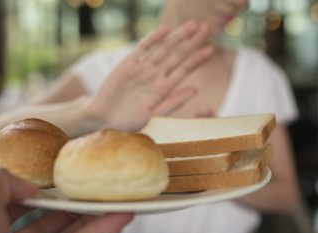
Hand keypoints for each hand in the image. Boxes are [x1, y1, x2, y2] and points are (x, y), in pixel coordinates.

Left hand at [0, 169, 132, 232]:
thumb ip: (4, 179)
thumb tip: (31, 186)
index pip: (16, 202)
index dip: (39, 187)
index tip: (60, 177)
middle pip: (48, 217)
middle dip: (74, 200)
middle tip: (96, 187)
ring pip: (69, 232)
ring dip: (95, 214)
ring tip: (117, 198)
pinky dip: (100, 230)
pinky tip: (119, 216)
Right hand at [87, 21, 213, 131]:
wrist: (106, 119)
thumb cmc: (131, 121)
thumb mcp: (154, 115)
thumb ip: (174, 102)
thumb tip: (195, 90)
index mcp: (164, 88)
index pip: (184, 70)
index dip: (197, 59)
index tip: (211, 50)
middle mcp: (156, 75)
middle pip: (177, 55)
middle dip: (192, 42)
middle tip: (206, 28)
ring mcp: (143, 68)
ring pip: (163, 49)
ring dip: (178, 37)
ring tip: (192, 25)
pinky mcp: (128, 64)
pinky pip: (143, 49)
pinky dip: (153, 39)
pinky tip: (165, 30)